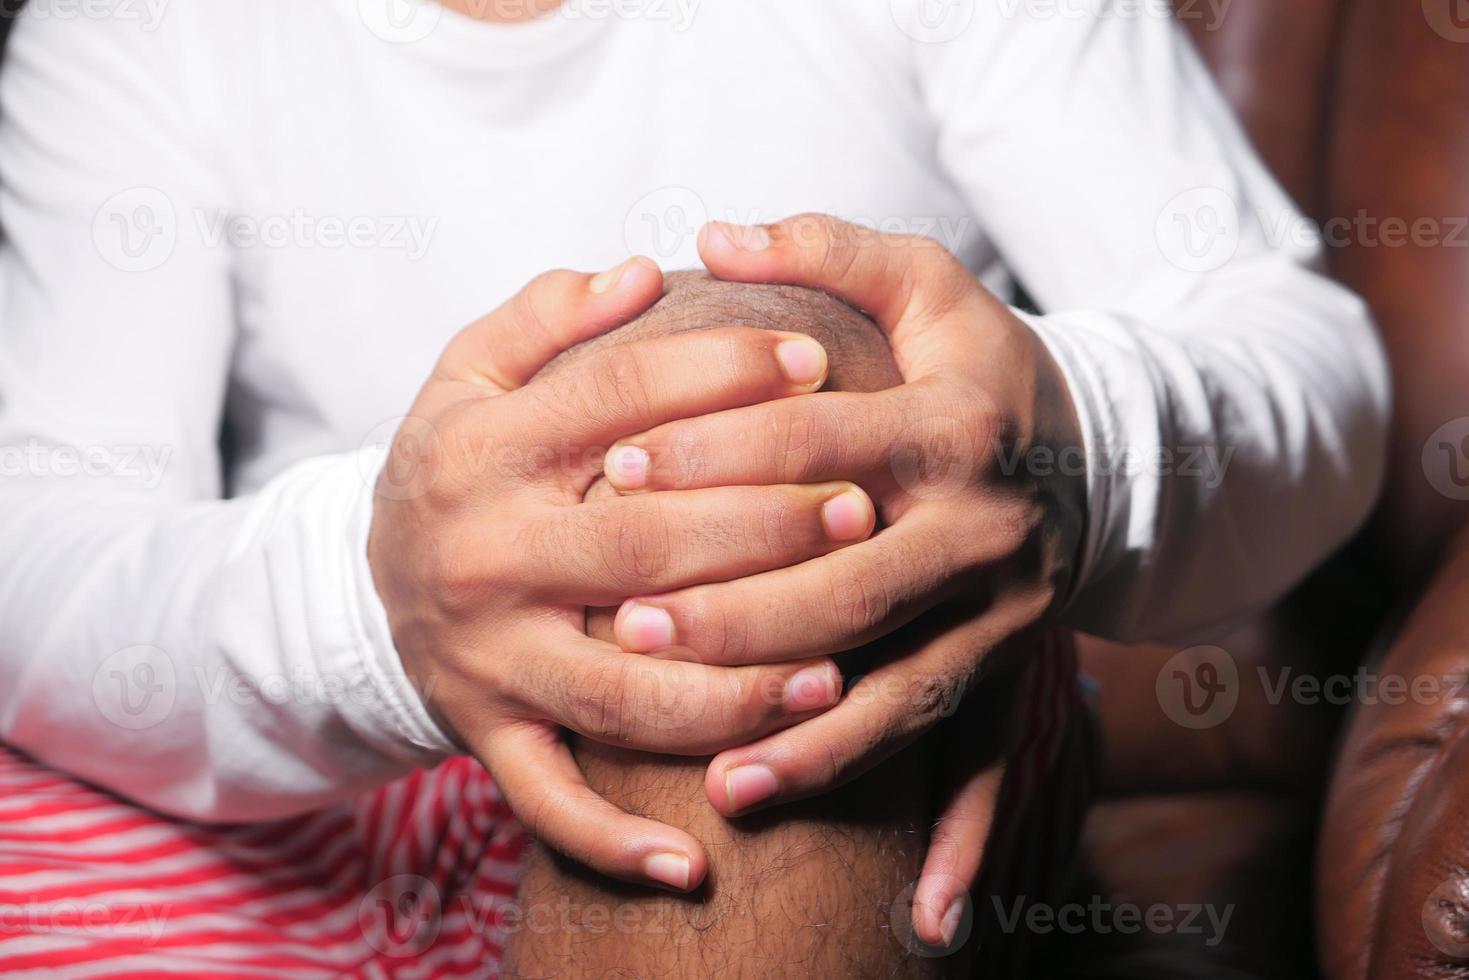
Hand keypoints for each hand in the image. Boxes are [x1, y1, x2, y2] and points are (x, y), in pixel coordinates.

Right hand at [368, 257, 876, 891]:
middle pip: (640, 542)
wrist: (362, 583)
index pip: (615, 396)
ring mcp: (485, 658)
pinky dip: (615, 843)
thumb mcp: (466, 374)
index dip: (720, 370)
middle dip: (760, 526)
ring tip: (835, 671)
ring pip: (620, 690)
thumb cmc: (455, 467)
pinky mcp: (485, 735)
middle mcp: (483, 554)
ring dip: (731, 690)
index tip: (816, 357)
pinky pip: (549, 802)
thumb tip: (641, 268)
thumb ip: (545, 316)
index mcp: (481, 448)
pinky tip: (696, 865)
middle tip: (862, 510)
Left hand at [598, 215, 1086, 815]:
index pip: (823, 444)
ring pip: (909, 694)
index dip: (719, 449)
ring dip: (819, 744)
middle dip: (739, 612)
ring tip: (724, 781)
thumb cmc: (982, 362)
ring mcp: (1011, 615)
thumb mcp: (926, 277)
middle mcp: (989, 531)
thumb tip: (707, 229)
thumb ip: (822, 244)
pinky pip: (991, 763)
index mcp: (954, 427)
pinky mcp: (1019, 669)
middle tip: (627, 627)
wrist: (1093, 444)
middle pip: (854, 586)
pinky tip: (921, 917)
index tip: (618, 466)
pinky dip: (959, 840)